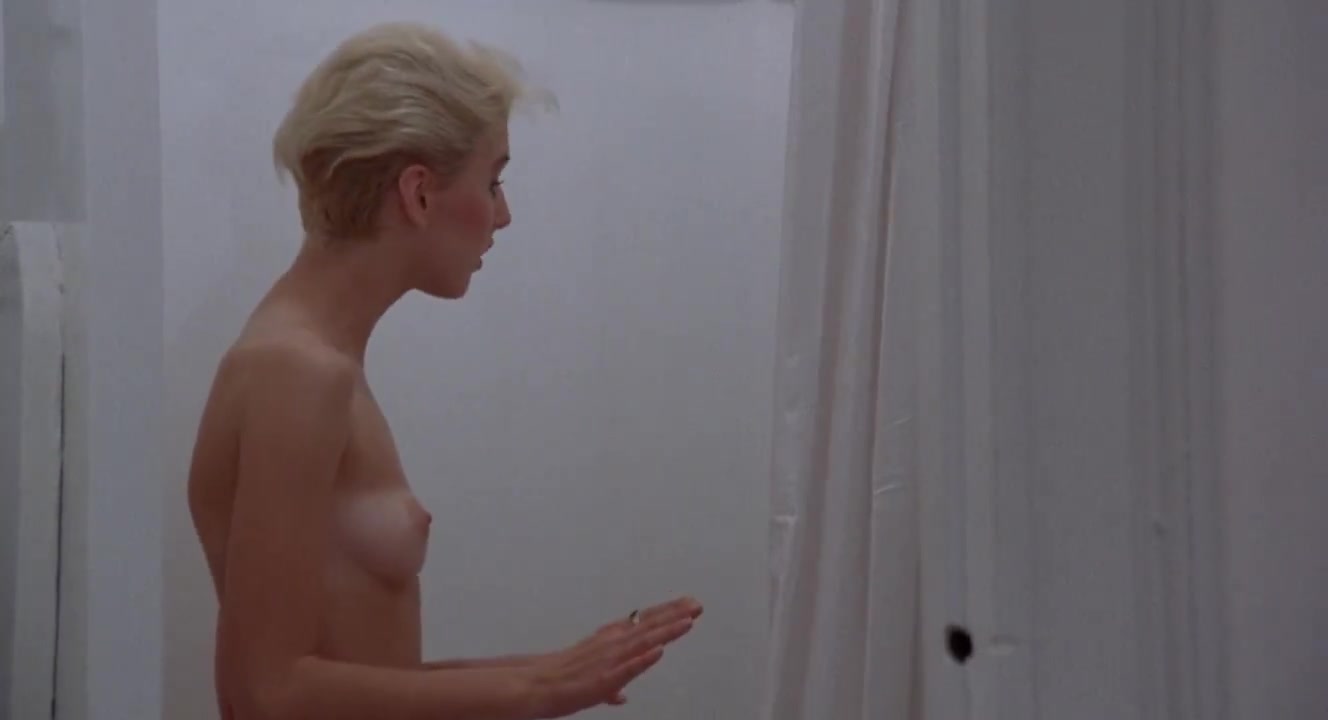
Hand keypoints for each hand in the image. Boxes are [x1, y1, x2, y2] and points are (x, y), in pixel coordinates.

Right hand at [525, 596, 703, 717]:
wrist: (533, 685)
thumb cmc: (561, 680)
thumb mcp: (591, 680)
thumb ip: (611, 685)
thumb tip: (622, 696)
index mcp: (610, 642)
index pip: (644, 624)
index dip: (667, 613)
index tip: (688, 604)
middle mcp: (611, 645)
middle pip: (648, 627)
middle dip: (674, 615)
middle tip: (697, 604)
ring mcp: (607, 661)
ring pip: (642, 642)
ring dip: (665, 631)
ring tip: (687, 620)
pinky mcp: (601, 680)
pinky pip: (625, 669)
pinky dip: (642, 660)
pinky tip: (659, 652)